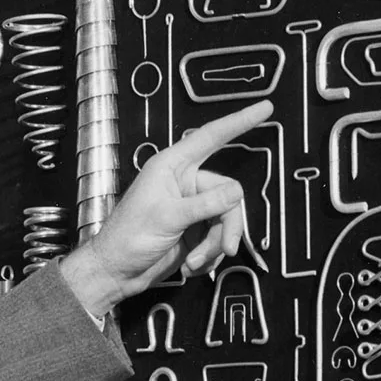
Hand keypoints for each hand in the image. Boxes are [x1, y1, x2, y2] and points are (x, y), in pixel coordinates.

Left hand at [59, 100, 272, 316]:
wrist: (116, 272)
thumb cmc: (127, 237)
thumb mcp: (168, 217)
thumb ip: (205, 204)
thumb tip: (236, 191)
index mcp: (172, 166)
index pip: (211, 136)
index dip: (239, 121)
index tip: (264, 108)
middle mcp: (184, 183)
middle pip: (228, 194)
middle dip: (227, 225)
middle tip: (224, 247)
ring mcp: (191, 208)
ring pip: (225, 219)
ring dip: (215, 245)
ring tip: (196, 261)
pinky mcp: (195, 230)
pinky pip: (218, 237)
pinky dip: (209, 254)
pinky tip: (192, 264)